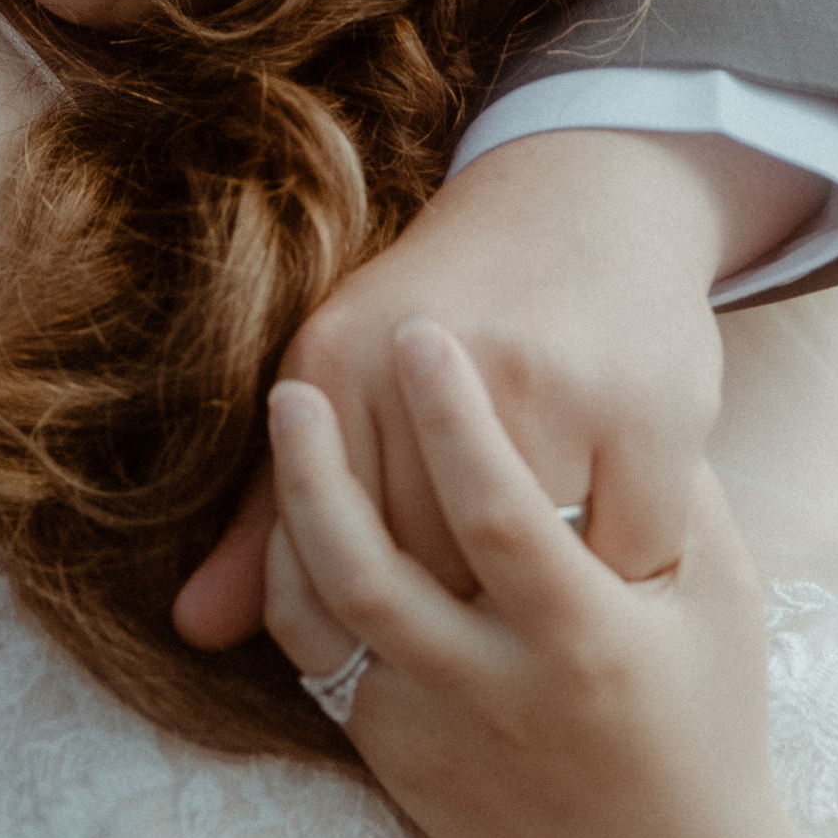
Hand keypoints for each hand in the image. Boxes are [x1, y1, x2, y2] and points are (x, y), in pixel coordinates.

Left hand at [176, 132, 731, 650]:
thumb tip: (190, 629)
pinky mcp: (646, 405)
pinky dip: (629, 571)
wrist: (574, 206)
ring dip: (545, 601)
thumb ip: (274, 515)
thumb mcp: (342, 387)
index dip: (368, 609)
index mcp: (336, 360)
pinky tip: (619, 558)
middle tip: (483, 630)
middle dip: (458, 612)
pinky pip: (632, 549)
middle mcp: (433, 361)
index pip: (332, 543)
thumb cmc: (439, 320)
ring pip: (529, 563)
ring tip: (545, 603)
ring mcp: (547, 380)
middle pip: (428, 562)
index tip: (403, 631)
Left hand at [260, 321, 790, 837]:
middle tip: (296, 383)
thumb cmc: (710, 721)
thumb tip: (615, 393)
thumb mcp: (722, 601)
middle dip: (322, 468)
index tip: (424, 338)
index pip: (501, 515)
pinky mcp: (398, 766)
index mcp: (588, 642)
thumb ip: (678, 495)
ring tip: (290, 432)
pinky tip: (300, 514)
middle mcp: (500, 693)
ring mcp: (436, 736)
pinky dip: (302, 584)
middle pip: (376, 568)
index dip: (454, 422)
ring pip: (328, 616)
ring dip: (290, 519)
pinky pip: (324, 661)